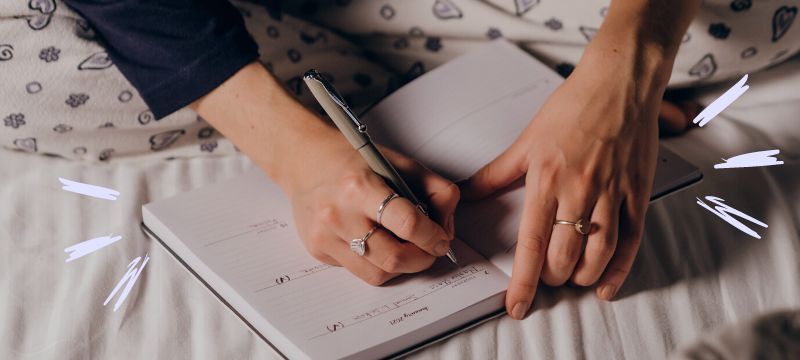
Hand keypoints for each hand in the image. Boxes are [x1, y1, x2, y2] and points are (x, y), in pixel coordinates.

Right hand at [190, 62, 457, 285]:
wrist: (302, 159)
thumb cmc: (351, 159)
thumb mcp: (398, 162)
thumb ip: (434, 189)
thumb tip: (446, 227)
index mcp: (360, 186)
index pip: (407, 223)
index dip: (433, 236)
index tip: (442, 239)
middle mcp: (338, 214)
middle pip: (394, 258)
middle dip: (422, 259)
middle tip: (431, 250)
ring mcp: (325, 236)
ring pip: (377, 274)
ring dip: (402, 268)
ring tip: (409, 250)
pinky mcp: (317, 250)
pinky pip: (357, 270)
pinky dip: (376, 263)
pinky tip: (378, 243)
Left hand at [460, 41, 669, 318]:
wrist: (618, 85)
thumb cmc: (572, 108)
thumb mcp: (526, 141)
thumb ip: (496, 174)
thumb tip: (465, 193)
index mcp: (546, 180)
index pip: (531, 244)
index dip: (523, 281)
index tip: (516, 306)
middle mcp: (579, 191)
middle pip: (565, 256)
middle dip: (553, 278)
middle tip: (546, 278)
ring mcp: (611, 194)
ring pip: (598, 254)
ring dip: (582, 276)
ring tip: (571, 278)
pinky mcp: (636, 194)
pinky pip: (631, 241)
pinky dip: (618, 270)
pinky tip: (605, 285)